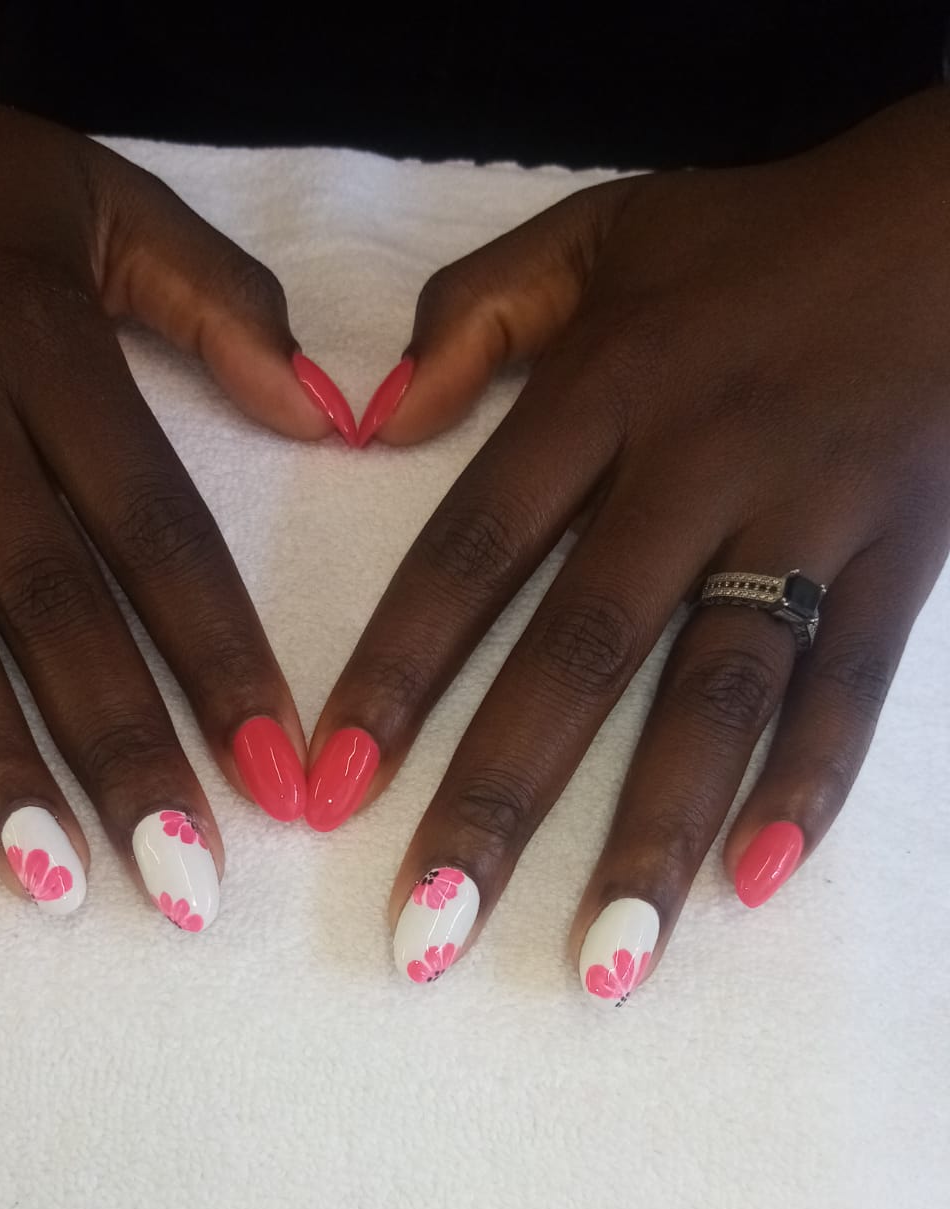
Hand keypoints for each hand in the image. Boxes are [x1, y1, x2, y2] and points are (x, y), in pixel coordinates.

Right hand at [0, 0, 351, 925]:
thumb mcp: (96, 198)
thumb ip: (219, 301)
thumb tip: (336, 415)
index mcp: (45, 348)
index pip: (154, 528)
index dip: (221, 655)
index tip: (283, 773)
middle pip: (44, 601)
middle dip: (120, 748)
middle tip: (184, 882)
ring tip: (51, 879)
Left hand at [310, 88, 949, 1000]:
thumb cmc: (758, 236)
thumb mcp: (599, 232)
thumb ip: (475, 313)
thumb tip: (366, 420)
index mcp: (604, 390)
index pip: (473, 549)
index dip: (396, 672)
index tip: (328, 789)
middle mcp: (698, 464)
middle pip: (582, 653)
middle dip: (500, 802)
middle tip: (430, 935)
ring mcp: (811, 517)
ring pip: (718, 694)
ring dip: (655, 835)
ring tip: (601, 966)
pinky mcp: (905, 558)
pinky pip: (853, 685)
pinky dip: (812, 784)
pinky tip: (756, 886)